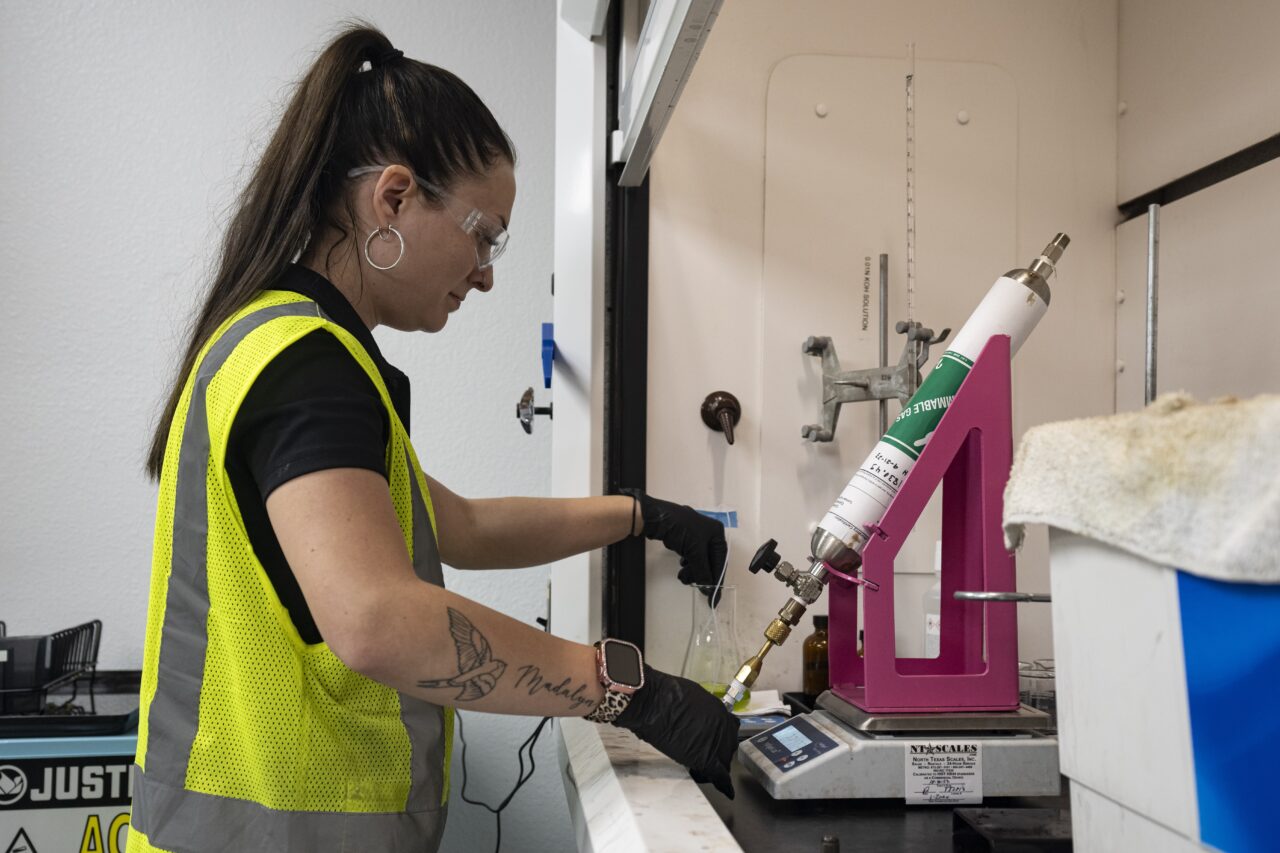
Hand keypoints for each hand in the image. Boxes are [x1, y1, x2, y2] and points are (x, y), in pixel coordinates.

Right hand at [613, 665, 739, 798]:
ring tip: (701, 769)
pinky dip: (722, 784)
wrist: (653, 704)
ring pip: (723, 761)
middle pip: (727, 746)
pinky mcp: (706, 758)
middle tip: (702, 755)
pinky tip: (725, 791)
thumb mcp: (691, 696)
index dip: (719, 738)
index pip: (728, 730)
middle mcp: (723, 727)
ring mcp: (716, 743)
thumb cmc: (665, 695)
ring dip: (714, 766)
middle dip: (717, 752)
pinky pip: (719, 775)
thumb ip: (701, 711)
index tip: (712, 742)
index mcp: (720, 711)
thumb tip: (698, 719)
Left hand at [628, 492, 727, 603]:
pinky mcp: (685, 539)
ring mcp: (696, 536)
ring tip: (683, 576)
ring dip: (692, 570)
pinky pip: (691, 556)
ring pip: (699, 560)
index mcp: (717, 533)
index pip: (720, 560)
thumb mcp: (695, 552)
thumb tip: (708, 589)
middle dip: (701, 574)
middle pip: (710, 561)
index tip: (714, 595)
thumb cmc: (679, 529)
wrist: (656, 518)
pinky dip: (687, 563)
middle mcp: (709, 534)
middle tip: (694, 585)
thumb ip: (703, 572)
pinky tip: (682, 566)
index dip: (717, 578)